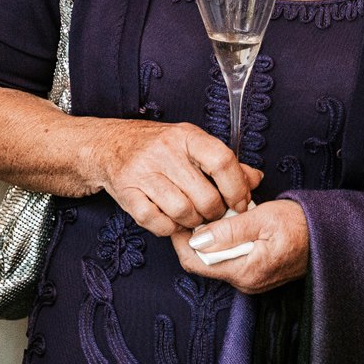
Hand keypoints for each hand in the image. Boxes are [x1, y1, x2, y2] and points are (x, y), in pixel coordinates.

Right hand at [92, 119, 260, 236]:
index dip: (237, 189)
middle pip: (205, 197)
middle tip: (212, 214)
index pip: (222, 162)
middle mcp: (164, 151)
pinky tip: (170, 220)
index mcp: (186, 136)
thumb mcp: (191, 143)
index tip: (240, 203)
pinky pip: (157, 222)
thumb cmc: (156, 147)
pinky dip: (169, 228)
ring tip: (192, 217)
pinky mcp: (127, 191)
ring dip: (192, 223)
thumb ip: (224, 162)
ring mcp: (143, 171)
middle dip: (215, 213)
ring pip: (183, 212)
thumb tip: (255, 178)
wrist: (107, 145)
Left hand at [175, 198, 309, 292]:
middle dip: (198, 235)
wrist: (333, 238)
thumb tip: (196, 239)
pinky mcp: (256, 275)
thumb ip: (229, 231)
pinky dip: (227, 242)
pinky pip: (230, 259)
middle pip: (202, 260)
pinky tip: (235, 224)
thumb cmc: (301, 225)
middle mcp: (245, 283)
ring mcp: (251, 281)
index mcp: (246, 272)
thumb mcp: (264, 219)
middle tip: (203, 209)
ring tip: (223, 214)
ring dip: (214, 237)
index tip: (181, 215)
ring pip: (215, 258)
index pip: (194, 262)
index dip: (181, 239)